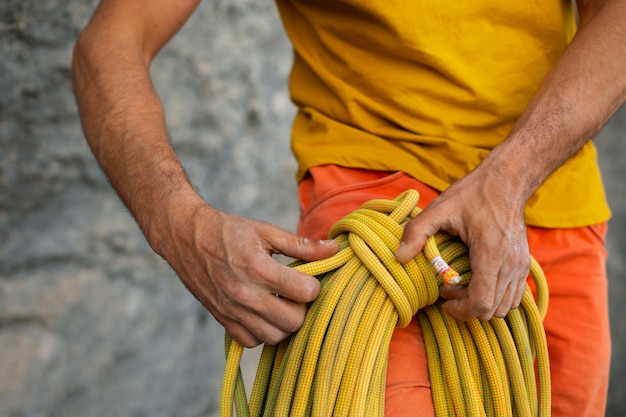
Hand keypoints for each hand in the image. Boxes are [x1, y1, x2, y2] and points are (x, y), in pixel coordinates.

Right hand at [154, 200, 338, 347]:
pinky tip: (264, 312)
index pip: (305, 293)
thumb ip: (301, 245)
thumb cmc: (227, 231)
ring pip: (275, 337)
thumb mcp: (266, 231)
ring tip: (282, 303)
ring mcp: (232, 311)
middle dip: (302, 307)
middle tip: (297, 292)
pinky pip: (252, 342)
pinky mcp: (222, 320)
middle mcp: (245, 294)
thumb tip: (333, 249)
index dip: (313, 285)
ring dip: (285, 323)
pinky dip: (263, 332)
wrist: (185, 238)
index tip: (308, 277)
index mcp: (258, 268)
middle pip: (293, 321)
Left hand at [395, 168, 530, 320]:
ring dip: (480, 304)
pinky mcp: (524, 265)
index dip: (460, 310)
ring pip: (504, 307)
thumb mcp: (439, 209)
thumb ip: (416, 232)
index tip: (443, 298)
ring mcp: (520, 266)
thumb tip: (398, 258)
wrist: (506, 181)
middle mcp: (510, 264)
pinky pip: (513, 296)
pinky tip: (477, 282)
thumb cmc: (472, 194)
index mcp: (490, 253)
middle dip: (466, 307)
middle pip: (492, 310)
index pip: (481, 303)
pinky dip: (495, 298)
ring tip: (461, 285)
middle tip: (447, 289)